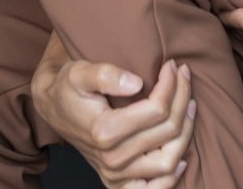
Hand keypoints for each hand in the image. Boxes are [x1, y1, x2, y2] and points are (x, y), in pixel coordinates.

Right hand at [31, 37, 195, 188]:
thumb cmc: (69, 87)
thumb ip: (105, 75)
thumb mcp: (80, 72)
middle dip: (182, 99)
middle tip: (184, 76)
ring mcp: (115, 174)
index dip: (172, 85)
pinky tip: (180, 154)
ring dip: (186, 131)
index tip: (172, 65)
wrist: (54, 109)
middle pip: (168, 131)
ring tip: (188, 105)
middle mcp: (111, 158)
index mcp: (103, 131)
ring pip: (169, 160)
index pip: (157, 110)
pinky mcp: (117, 183)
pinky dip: (171, 176)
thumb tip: (136, 83)